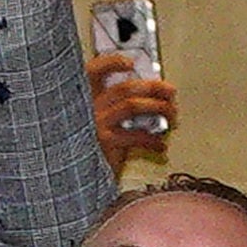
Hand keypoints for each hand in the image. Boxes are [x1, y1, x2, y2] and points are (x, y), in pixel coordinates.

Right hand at [87, 52, 176, 176]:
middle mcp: (85, 108)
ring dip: (158, 108)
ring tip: (172, 115)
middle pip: (124, 87)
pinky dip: (153, 140)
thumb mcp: (96, 128)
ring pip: (133, 105)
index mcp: (81, 100)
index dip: (112, 63)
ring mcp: (94, 125)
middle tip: (170, 92)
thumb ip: (114, 112)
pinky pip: (136, 135)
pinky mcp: (104, 143)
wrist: (75, 183)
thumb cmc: (89, 155)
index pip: (92, 71)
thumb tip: (147, 101)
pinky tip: (160, 145)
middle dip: (153, 87)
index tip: (130, 62)